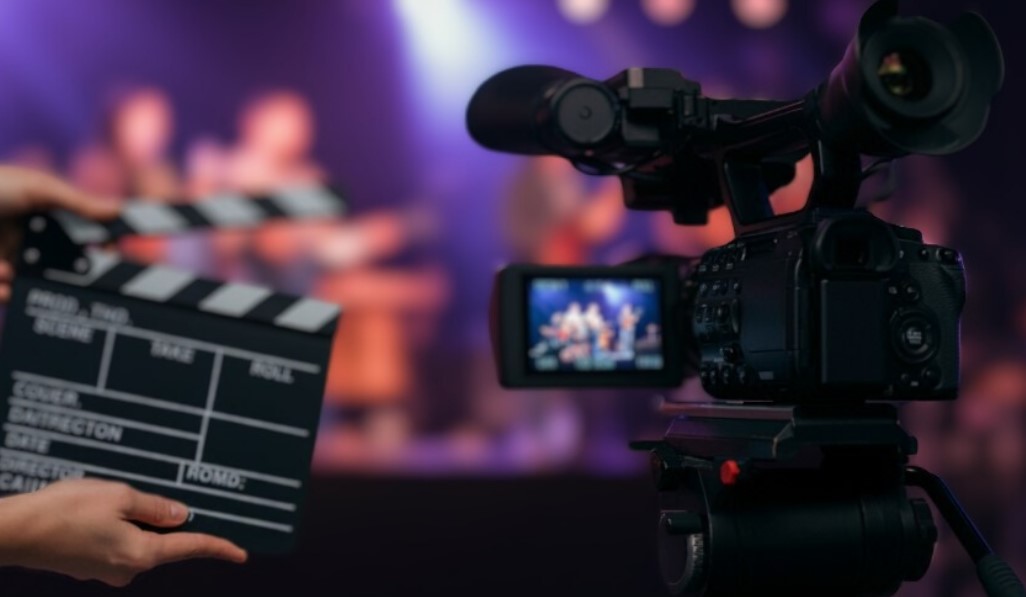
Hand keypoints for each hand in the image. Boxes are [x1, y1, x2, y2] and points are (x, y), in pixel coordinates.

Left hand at [0, 166, 119, 301]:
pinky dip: (6, 294)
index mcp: (45, 218)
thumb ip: (79, 203)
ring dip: (27, 284)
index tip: (109, 255)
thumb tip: (119, 211)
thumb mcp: (38, 188)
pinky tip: (1, 280)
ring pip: (35, 286)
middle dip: (67, 276)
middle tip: (72, 279)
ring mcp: (9, 261)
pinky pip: (9, 296)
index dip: (99, 248)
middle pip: (63, 268)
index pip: (83, 238)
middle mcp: (29, 241)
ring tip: (9, 274)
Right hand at [0, 478, 246, 586]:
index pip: (190, 547)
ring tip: (103, 497)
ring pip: (136, 539)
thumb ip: (155, 507)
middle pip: (162, 541)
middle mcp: (126, 568)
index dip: (218, 547)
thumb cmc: (65, 511)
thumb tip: (181, 515)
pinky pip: (114, 541)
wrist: (14, 531)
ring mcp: (105, 569)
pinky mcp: (87, 564)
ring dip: (132, 517)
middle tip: (138, 495)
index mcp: (140, 554)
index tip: (241, 553)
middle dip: (160, 517)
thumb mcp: (119, 496)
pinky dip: (114, 524)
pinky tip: (94, 508)